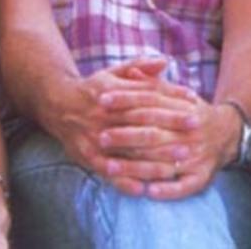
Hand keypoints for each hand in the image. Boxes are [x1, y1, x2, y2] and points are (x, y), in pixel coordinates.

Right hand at [49, 57, 192, 175]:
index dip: (171, 98)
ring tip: (177, 166)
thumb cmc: (93, 88)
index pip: (146, 95)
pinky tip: (143, 189)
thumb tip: (165, 61)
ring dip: (152, 161)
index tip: (194, 103)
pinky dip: (124, 181)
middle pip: (141, 124)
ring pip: (127, 151)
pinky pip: (107, 171)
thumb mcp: (113, 72)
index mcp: (112, 92)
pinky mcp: (86, 156)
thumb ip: (139, 66)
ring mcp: (95, 138)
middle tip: (194, 135)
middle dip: (168, 130)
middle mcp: (104, 115)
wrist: (57, 104)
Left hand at [98, 95, 240, 200]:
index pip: (150, 102)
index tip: (102, 100)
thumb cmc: (193, 113)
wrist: (228, 134)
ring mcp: (197, 156)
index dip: (125, 99)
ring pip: (162, 162)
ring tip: (109, 166)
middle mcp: (190, 132)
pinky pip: (183, 186)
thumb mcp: (178, 95)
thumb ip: (154, 85)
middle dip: (125, 135)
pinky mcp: (201, 177)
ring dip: (135, 166)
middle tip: (101, 137)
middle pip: (153, 133)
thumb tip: (131, 72)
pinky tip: (147, 192)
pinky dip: (166, 190)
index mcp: (183, 109)